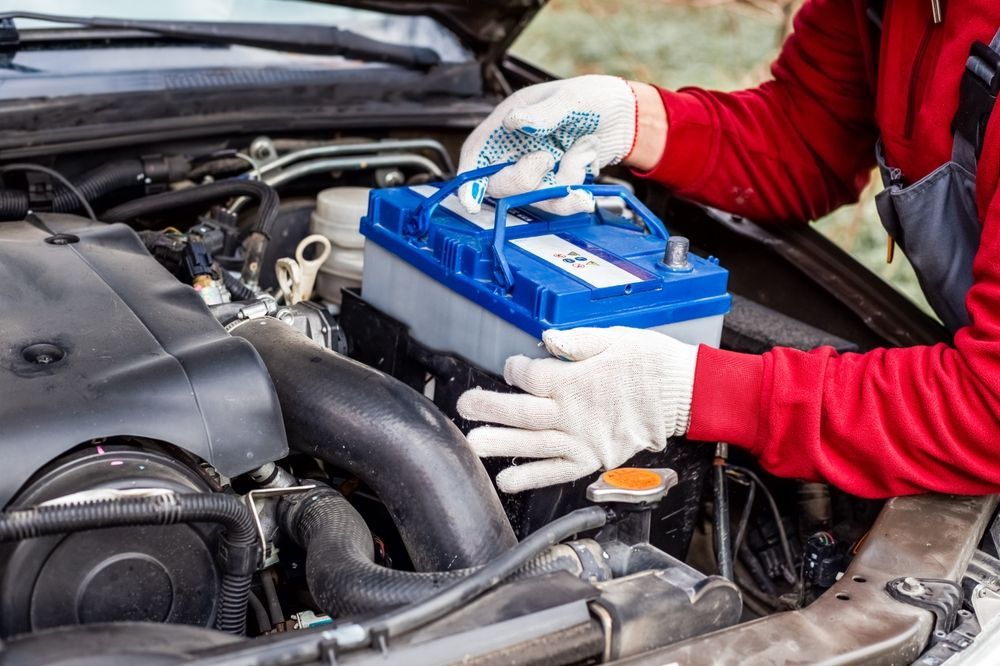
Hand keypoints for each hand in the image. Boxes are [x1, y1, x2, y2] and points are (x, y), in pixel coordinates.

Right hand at [457, 75, 638, 215]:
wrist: (629, 118)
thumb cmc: (596, 98)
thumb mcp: (571, 99)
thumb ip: (542, 114)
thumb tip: (512, 123)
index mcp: (511, 121)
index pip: (478, 152)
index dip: (469, 177)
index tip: (470, 198)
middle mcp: (519, 149)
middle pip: (500, 182)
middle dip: (522, 179)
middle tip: (546, 160)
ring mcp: (538, 169)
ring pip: (531, 198)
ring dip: (559, 185)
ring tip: (582, 155)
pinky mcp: (557, 184)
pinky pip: (556, 203)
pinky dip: (571, 200)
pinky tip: (584, 194)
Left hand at [457, 327, 696, 493]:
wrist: (685, 394)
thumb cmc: (652, 362)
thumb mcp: (616, 337)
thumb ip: (577, 341)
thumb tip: (547, 338)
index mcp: (575, 379)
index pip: (530, 376)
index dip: (515, 369)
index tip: (512, 367)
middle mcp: (573, 412)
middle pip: (521, 411)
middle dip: (488, 408)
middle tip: (463, 406)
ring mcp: (582, 439)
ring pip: (532, 444)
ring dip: (500, 444)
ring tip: (473, 444)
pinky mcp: (593, 458)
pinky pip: (557, 471)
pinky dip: (531, 478)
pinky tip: (506, 480)